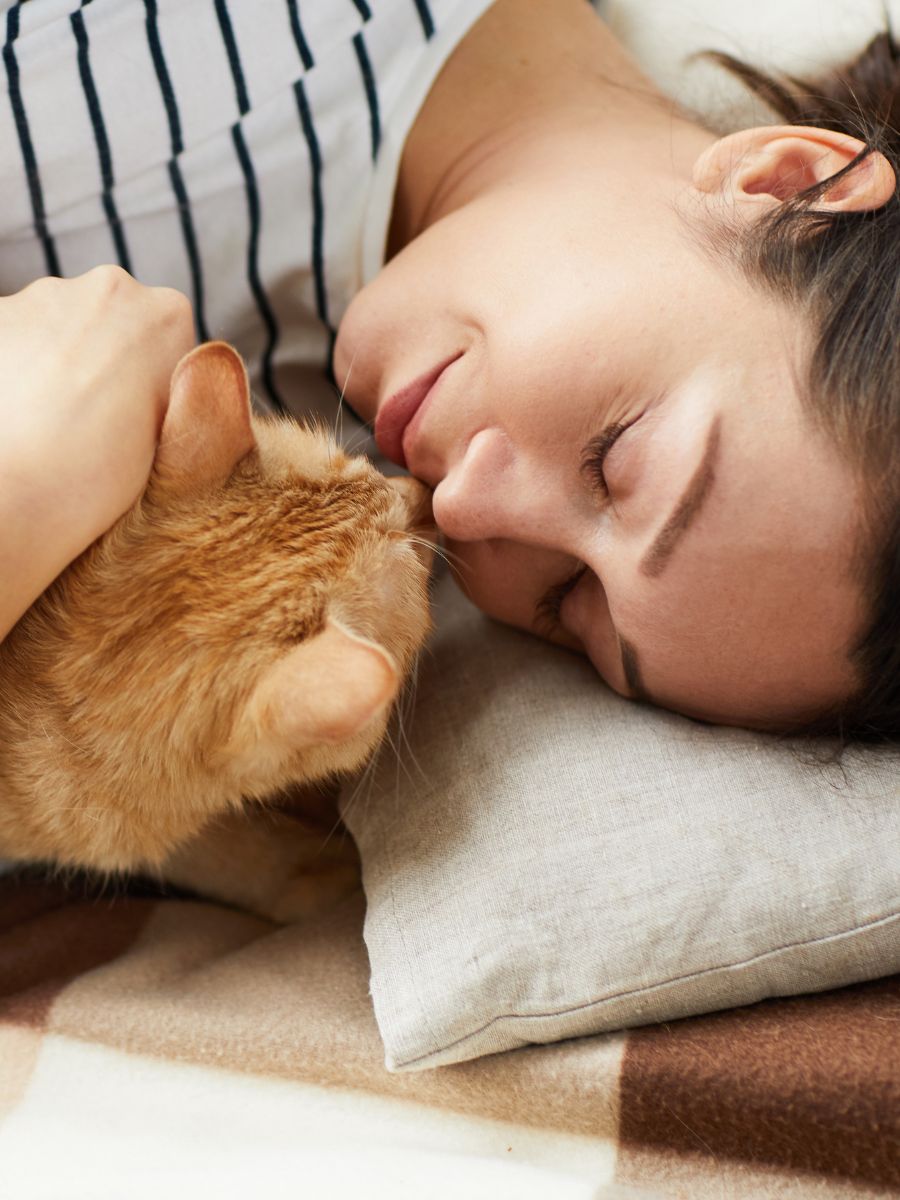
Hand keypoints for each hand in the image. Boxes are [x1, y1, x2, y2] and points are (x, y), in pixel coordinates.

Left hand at [0, 266, 193, 638]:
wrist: (14, 493)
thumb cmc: (101, 477)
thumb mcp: (175, 435)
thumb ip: (181, 393)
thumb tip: (168, 383)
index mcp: (168, 314)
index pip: (172, 341)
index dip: (159, 384)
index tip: (143, 422)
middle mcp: (108, 287)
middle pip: (116, 321)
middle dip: (109, 361)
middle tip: (99, 424)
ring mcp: (42, 295)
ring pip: (61, 327)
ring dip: (60, 363)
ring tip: (52, 424)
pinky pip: (16, 339)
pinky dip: (19, 369)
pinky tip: (19, 415)